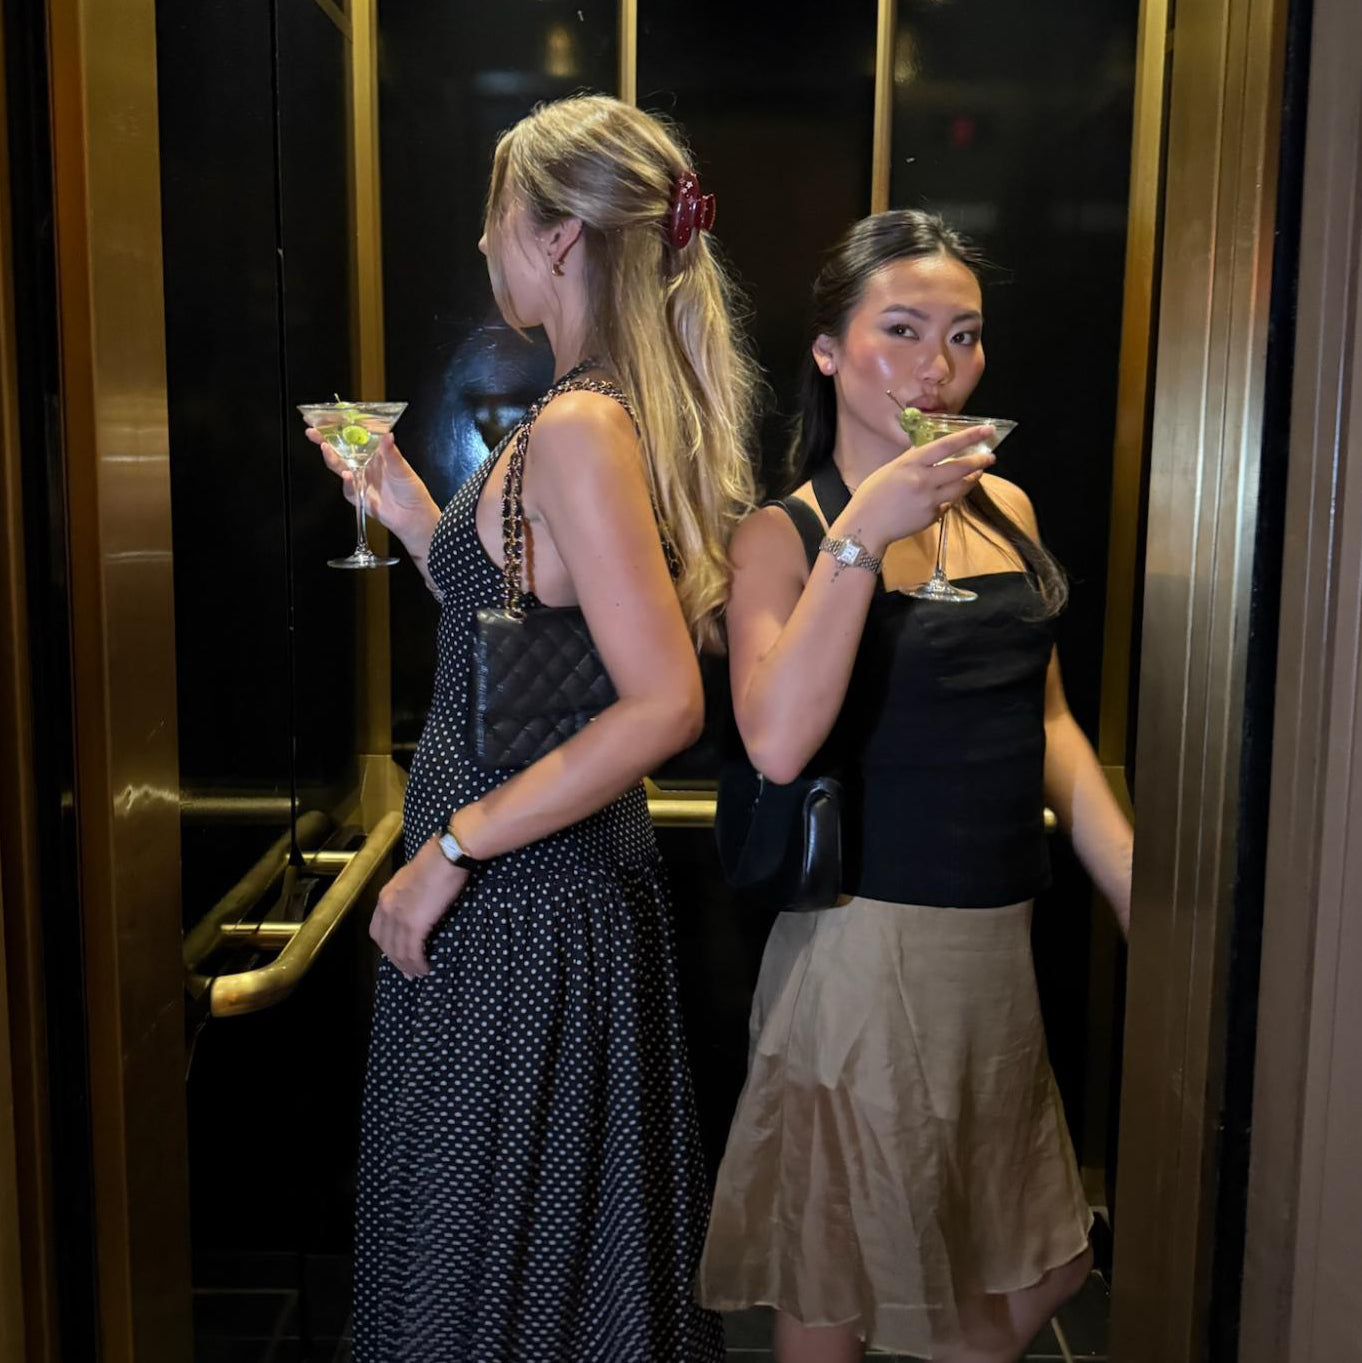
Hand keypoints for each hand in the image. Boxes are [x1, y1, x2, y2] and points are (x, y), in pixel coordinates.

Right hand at [306, 428, 438, 546]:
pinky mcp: (359, 497)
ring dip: (331, 458)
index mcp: (374, 454)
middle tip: (312, 432)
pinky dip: (347, 482)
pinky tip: (347, 475)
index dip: (339, 430)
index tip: (325, 419)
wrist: (414, 517)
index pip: (353, 438)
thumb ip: (392, 453)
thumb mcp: (403, 469)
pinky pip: (348, 489)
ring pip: (340, 468)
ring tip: (325, 448)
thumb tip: (387, 435)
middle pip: (340, 451)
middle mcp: (364, 466)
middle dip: (324, 441)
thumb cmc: (411, 490)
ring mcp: (360, 481)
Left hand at [369, 837, 467, 977]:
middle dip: (396, 960)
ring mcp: (399, 918)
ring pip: (398, 951)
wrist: (446, 856)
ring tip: (418, 973)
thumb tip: (418, 902)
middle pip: (386, 944)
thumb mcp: (413, 876)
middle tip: (407, 971)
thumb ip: (409, 893)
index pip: (377, 929)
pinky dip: (417, 963)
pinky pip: (412, 951)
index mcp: (386, 896)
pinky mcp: (414, 925)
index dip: (386, 945)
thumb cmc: (436, 860)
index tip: (397, 953)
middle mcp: (387, 909)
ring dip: (407, 966)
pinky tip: (425, 968)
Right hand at [845, 424, 996, 552]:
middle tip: (990, 456)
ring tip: (977, 473)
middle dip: (979, 461)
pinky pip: (947, 504)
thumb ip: (912, 460)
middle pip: (960, 468)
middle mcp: (923, 481)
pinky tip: (949, 495)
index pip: (946, 445)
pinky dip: (950, 498)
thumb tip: (929, 449)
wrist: (865, 527)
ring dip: (972, 479)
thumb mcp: (890, 470)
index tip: (986, 430)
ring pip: (961, 487)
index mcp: (910, 464)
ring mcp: (929, 500)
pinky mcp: (931, 517)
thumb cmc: (872, 496)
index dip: (969, 436)